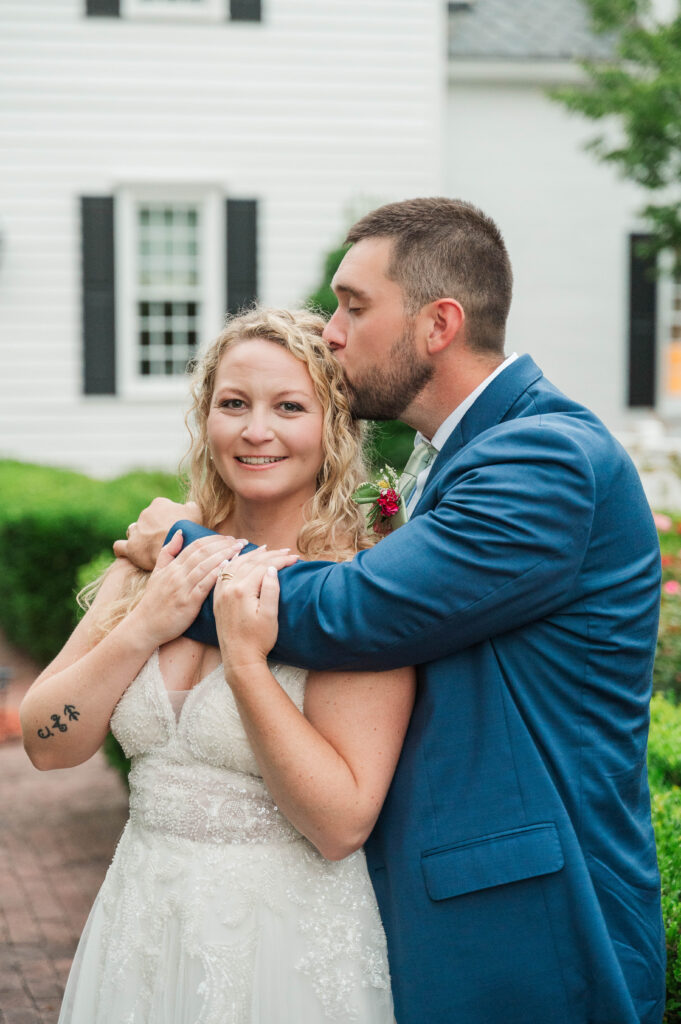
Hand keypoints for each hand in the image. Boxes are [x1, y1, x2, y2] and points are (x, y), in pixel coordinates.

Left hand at [113, 498, 202, 569]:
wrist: (182, 549)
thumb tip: (187, 506)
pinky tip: (127, 553)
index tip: (173, 528)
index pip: (160, 507)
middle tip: (164, 540)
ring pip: (133, 531)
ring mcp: (136, 530)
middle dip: (153, 528)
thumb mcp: (196, 513)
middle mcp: (145, 514)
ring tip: (149, 548)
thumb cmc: (190, 530)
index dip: (167, 518)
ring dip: (139, 537)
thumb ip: (190, 507)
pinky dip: (123, 549)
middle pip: (146, 520)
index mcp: (160, 504)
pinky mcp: (130, 547)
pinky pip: (119, 547)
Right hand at [128, 530, 245, 648]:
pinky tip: (228, 567)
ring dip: (224, 555)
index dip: (214, 539)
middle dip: (224, 544)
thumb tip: (180, 532)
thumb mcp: (157, 573)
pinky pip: (204, 585)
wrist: (144, 626)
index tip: (230, 538)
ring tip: (240, 550)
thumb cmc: (153, 601)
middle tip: (241, 541)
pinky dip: (216, 574)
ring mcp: (182, 588)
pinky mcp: (188, 603)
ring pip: (205, 566)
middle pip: (203, 553)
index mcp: (172, 567)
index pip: (196, 546)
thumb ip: (168, 552)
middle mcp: (177, 574)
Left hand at [214, 547, 297, 678]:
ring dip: (250, 555)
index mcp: (242, 590)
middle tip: (286, 550)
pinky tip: (236, 558)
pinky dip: (232, 563)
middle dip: (269, 554)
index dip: (280, 560)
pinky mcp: (218, 600)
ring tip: (265, 549)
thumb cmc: (258, 639)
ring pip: (235, 565)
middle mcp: (228, 588)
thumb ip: (271, 589)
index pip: (263, 566)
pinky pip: (223, 574)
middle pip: (249, 562)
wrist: (239, 659)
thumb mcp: (270, 615)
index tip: (295, 557)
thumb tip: (271, 569)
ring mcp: (221, 594)